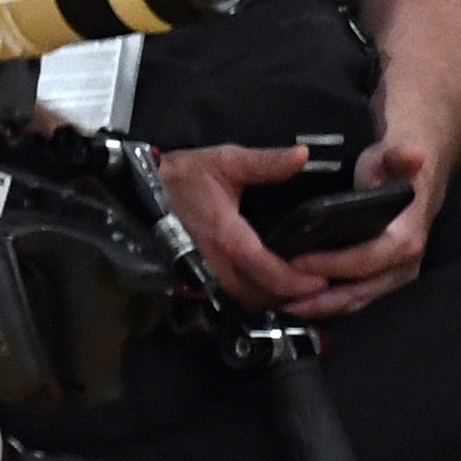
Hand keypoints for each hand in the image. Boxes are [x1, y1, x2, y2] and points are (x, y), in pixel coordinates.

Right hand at [157, 144, 327, 313]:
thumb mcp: (223, 162)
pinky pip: (229, 305)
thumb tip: (302, 155)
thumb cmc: (181, 177)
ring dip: (272, 301)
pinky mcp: (194, 285)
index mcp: (229, 240)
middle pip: (264, 297)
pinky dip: (249, 304)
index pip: (273, 273)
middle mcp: (218, 269)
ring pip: (248, 305)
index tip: (325, 279)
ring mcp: (204, 281)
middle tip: (317, 285)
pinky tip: (262, 294)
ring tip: (296, 290)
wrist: (135, 192)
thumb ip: (264, 163)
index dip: (302, 282)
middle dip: (292, 296)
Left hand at [282, 139, 439, 322]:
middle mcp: (404, 265)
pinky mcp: (385, 281)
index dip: (331, 264)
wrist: (418, 177)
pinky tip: (301, 302)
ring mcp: (395, 276)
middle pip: (360, 291)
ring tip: (284, 306)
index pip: (365, 259)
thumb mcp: (394, 156)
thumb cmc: (397, 166)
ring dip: (322, 307)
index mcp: (405, 239)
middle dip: (321, 299)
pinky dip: (330, 303)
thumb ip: (399, 157)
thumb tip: (412, 154)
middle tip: (281, 299)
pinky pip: (357, 297)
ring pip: (357, 301)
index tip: (296, 264)